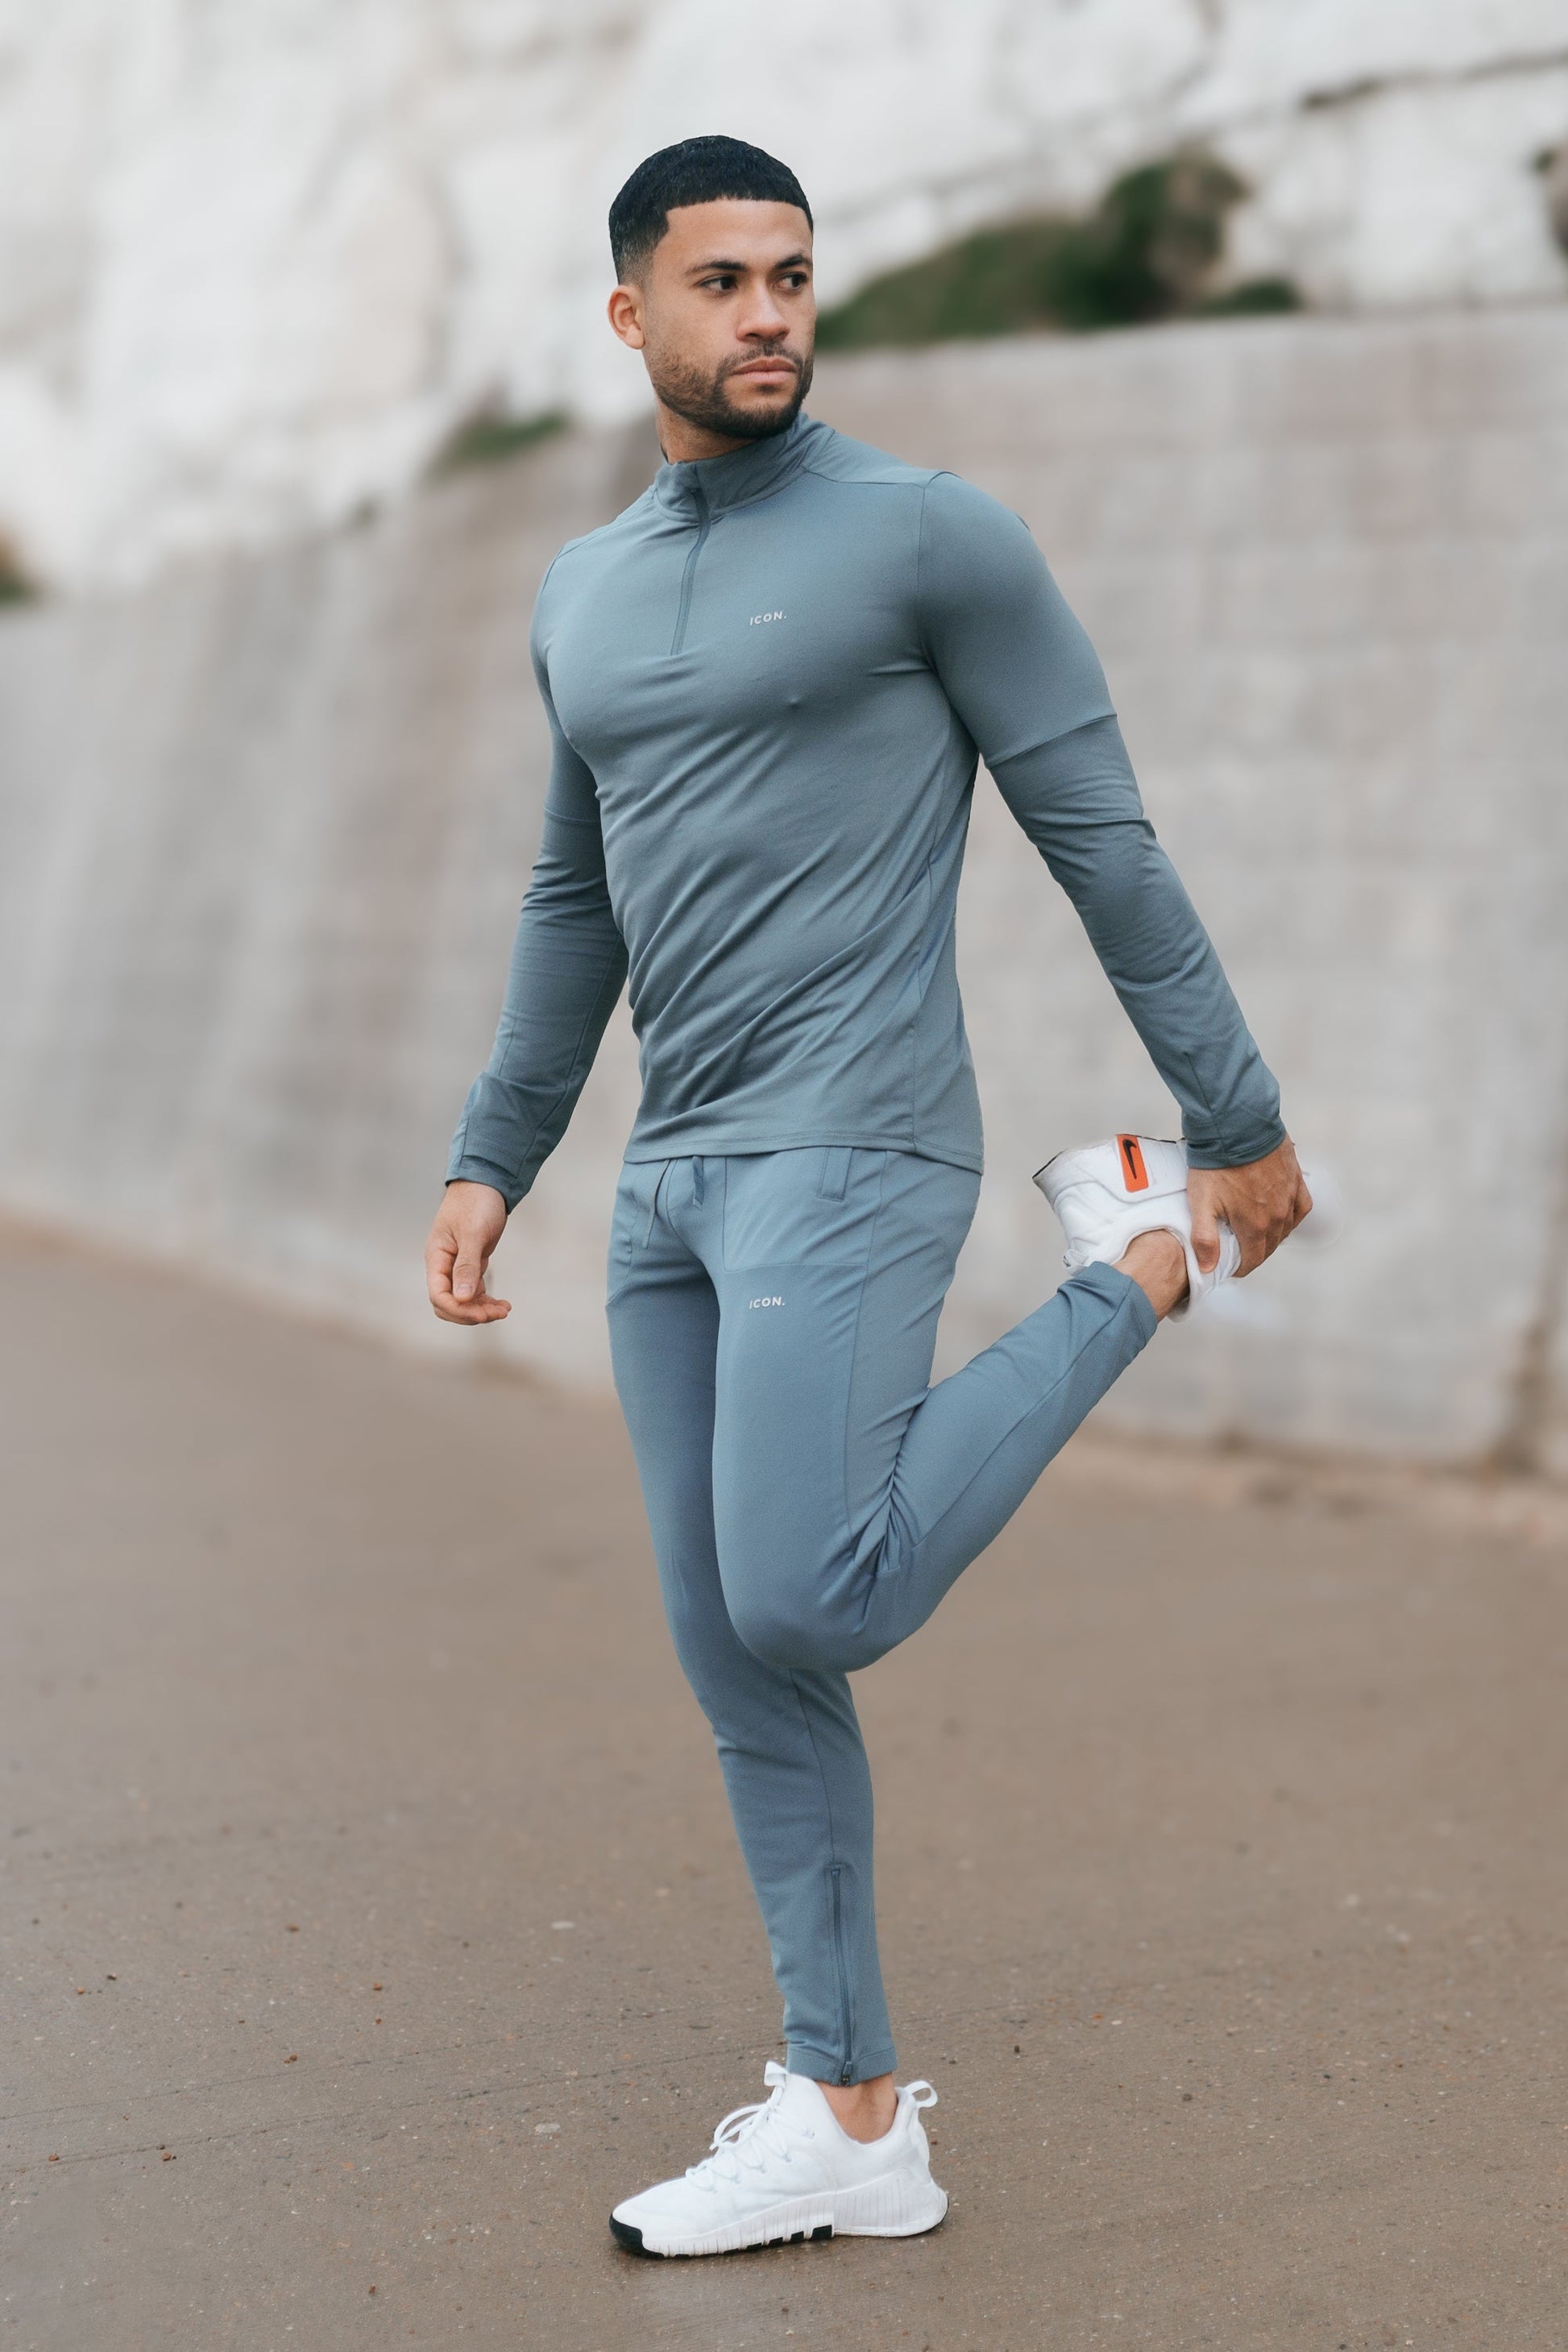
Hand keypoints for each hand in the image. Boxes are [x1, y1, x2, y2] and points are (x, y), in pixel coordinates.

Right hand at [425, 1181, 511, 1323]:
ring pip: (463, 1300)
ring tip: (504, 1309)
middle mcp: (443, 1265)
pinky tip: (502, 1304)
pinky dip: (486, 1300)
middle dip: (470, 1313)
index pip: (438, 1295)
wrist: (486, 1182)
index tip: (482, 1314)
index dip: (458, 1310)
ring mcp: (457, 1265)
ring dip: (481, 1309)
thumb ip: (466, 1266)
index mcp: (436, 1257)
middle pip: (448, 1303)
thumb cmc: (475, 1202)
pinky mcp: (471, 1263)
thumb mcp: (472, 1233)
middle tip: (496, 1313)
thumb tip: (461, 1298)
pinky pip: (473, 1291)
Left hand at [1188, 1137, 1310, 1277]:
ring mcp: (1289, 1197)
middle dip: (1255, 1252)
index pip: (1253, 1260)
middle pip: (1270, 1246)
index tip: (1231, 1266)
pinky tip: (1283, 1216)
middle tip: (1240, 1251)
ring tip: (1256, 1234)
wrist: (1236, 1126)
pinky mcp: (1295, 1179)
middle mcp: (1278, 1215)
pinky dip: (1293, 1216)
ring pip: (1285, 1229)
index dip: (1241, 1267)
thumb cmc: (1216, 1163)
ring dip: (1272, 1236)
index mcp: (1256, 1226)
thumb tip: (1208, 1269)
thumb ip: (1205, 1239)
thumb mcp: (1201, 1203)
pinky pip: (1301, 1207)